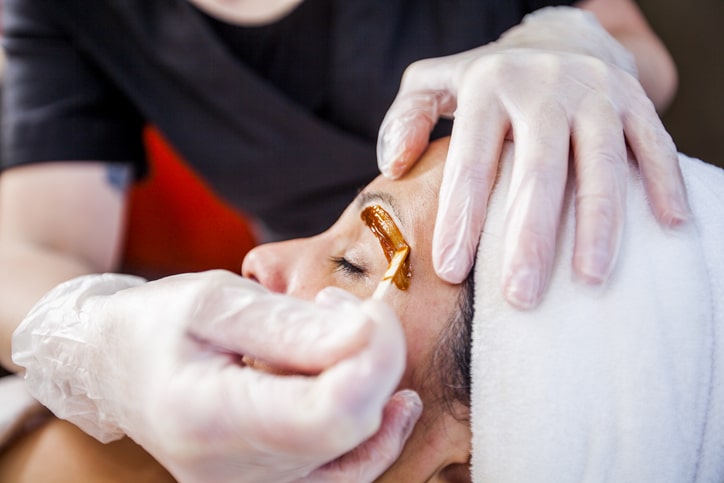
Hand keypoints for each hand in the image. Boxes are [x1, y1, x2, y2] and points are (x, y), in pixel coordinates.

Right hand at [12, 271, 420, 482]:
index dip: (374, 360)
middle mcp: (233, 474)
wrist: (115, 366)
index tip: (367, 313)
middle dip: (374, 361)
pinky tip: (387, 397)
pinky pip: (346, 470)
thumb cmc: (156, 324)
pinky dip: (373, 429)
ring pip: (357, 448)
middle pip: (351, 429)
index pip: (332, 414)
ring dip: (371, 386)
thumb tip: (368, 337)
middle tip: (343, 311)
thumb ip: (291, 325)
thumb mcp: (214, 301)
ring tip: (337, 337)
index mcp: (210, 419)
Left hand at [377, 7, 688, 307]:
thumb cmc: (486, 79)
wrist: (555, 36)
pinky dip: (664, 183)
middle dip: (530, 237)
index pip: (472, 159)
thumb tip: (393, 164)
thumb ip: (406, 118)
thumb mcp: (433, 83)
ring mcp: (595, 91)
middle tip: (521, 296)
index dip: (461, 217)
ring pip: (600, 163)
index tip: (452, 271)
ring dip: (598, 223)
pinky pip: (654, 143)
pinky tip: (668, 227)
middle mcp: (544, 85)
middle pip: (538, 169)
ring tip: (589, 280)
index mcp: (490, 85)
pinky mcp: (634, 98)